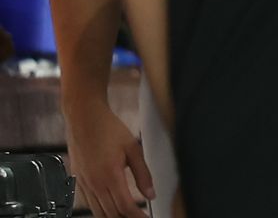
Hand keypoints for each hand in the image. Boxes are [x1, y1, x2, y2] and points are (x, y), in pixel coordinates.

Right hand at [65, 102, 152, 217]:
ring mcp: (84, 183)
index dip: (137, 217)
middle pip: (110, 213)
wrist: (84, 117)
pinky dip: (100, 210)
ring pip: (98, 211)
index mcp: (110, 175)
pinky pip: (88, 203)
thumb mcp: (133, 148)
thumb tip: (151, 193)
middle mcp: (95, 183)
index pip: (125, 207)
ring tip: (127, 216)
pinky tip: (109, 210)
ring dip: (112, 217)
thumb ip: (143, 174)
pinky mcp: (78, 180)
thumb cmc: (108, 128)